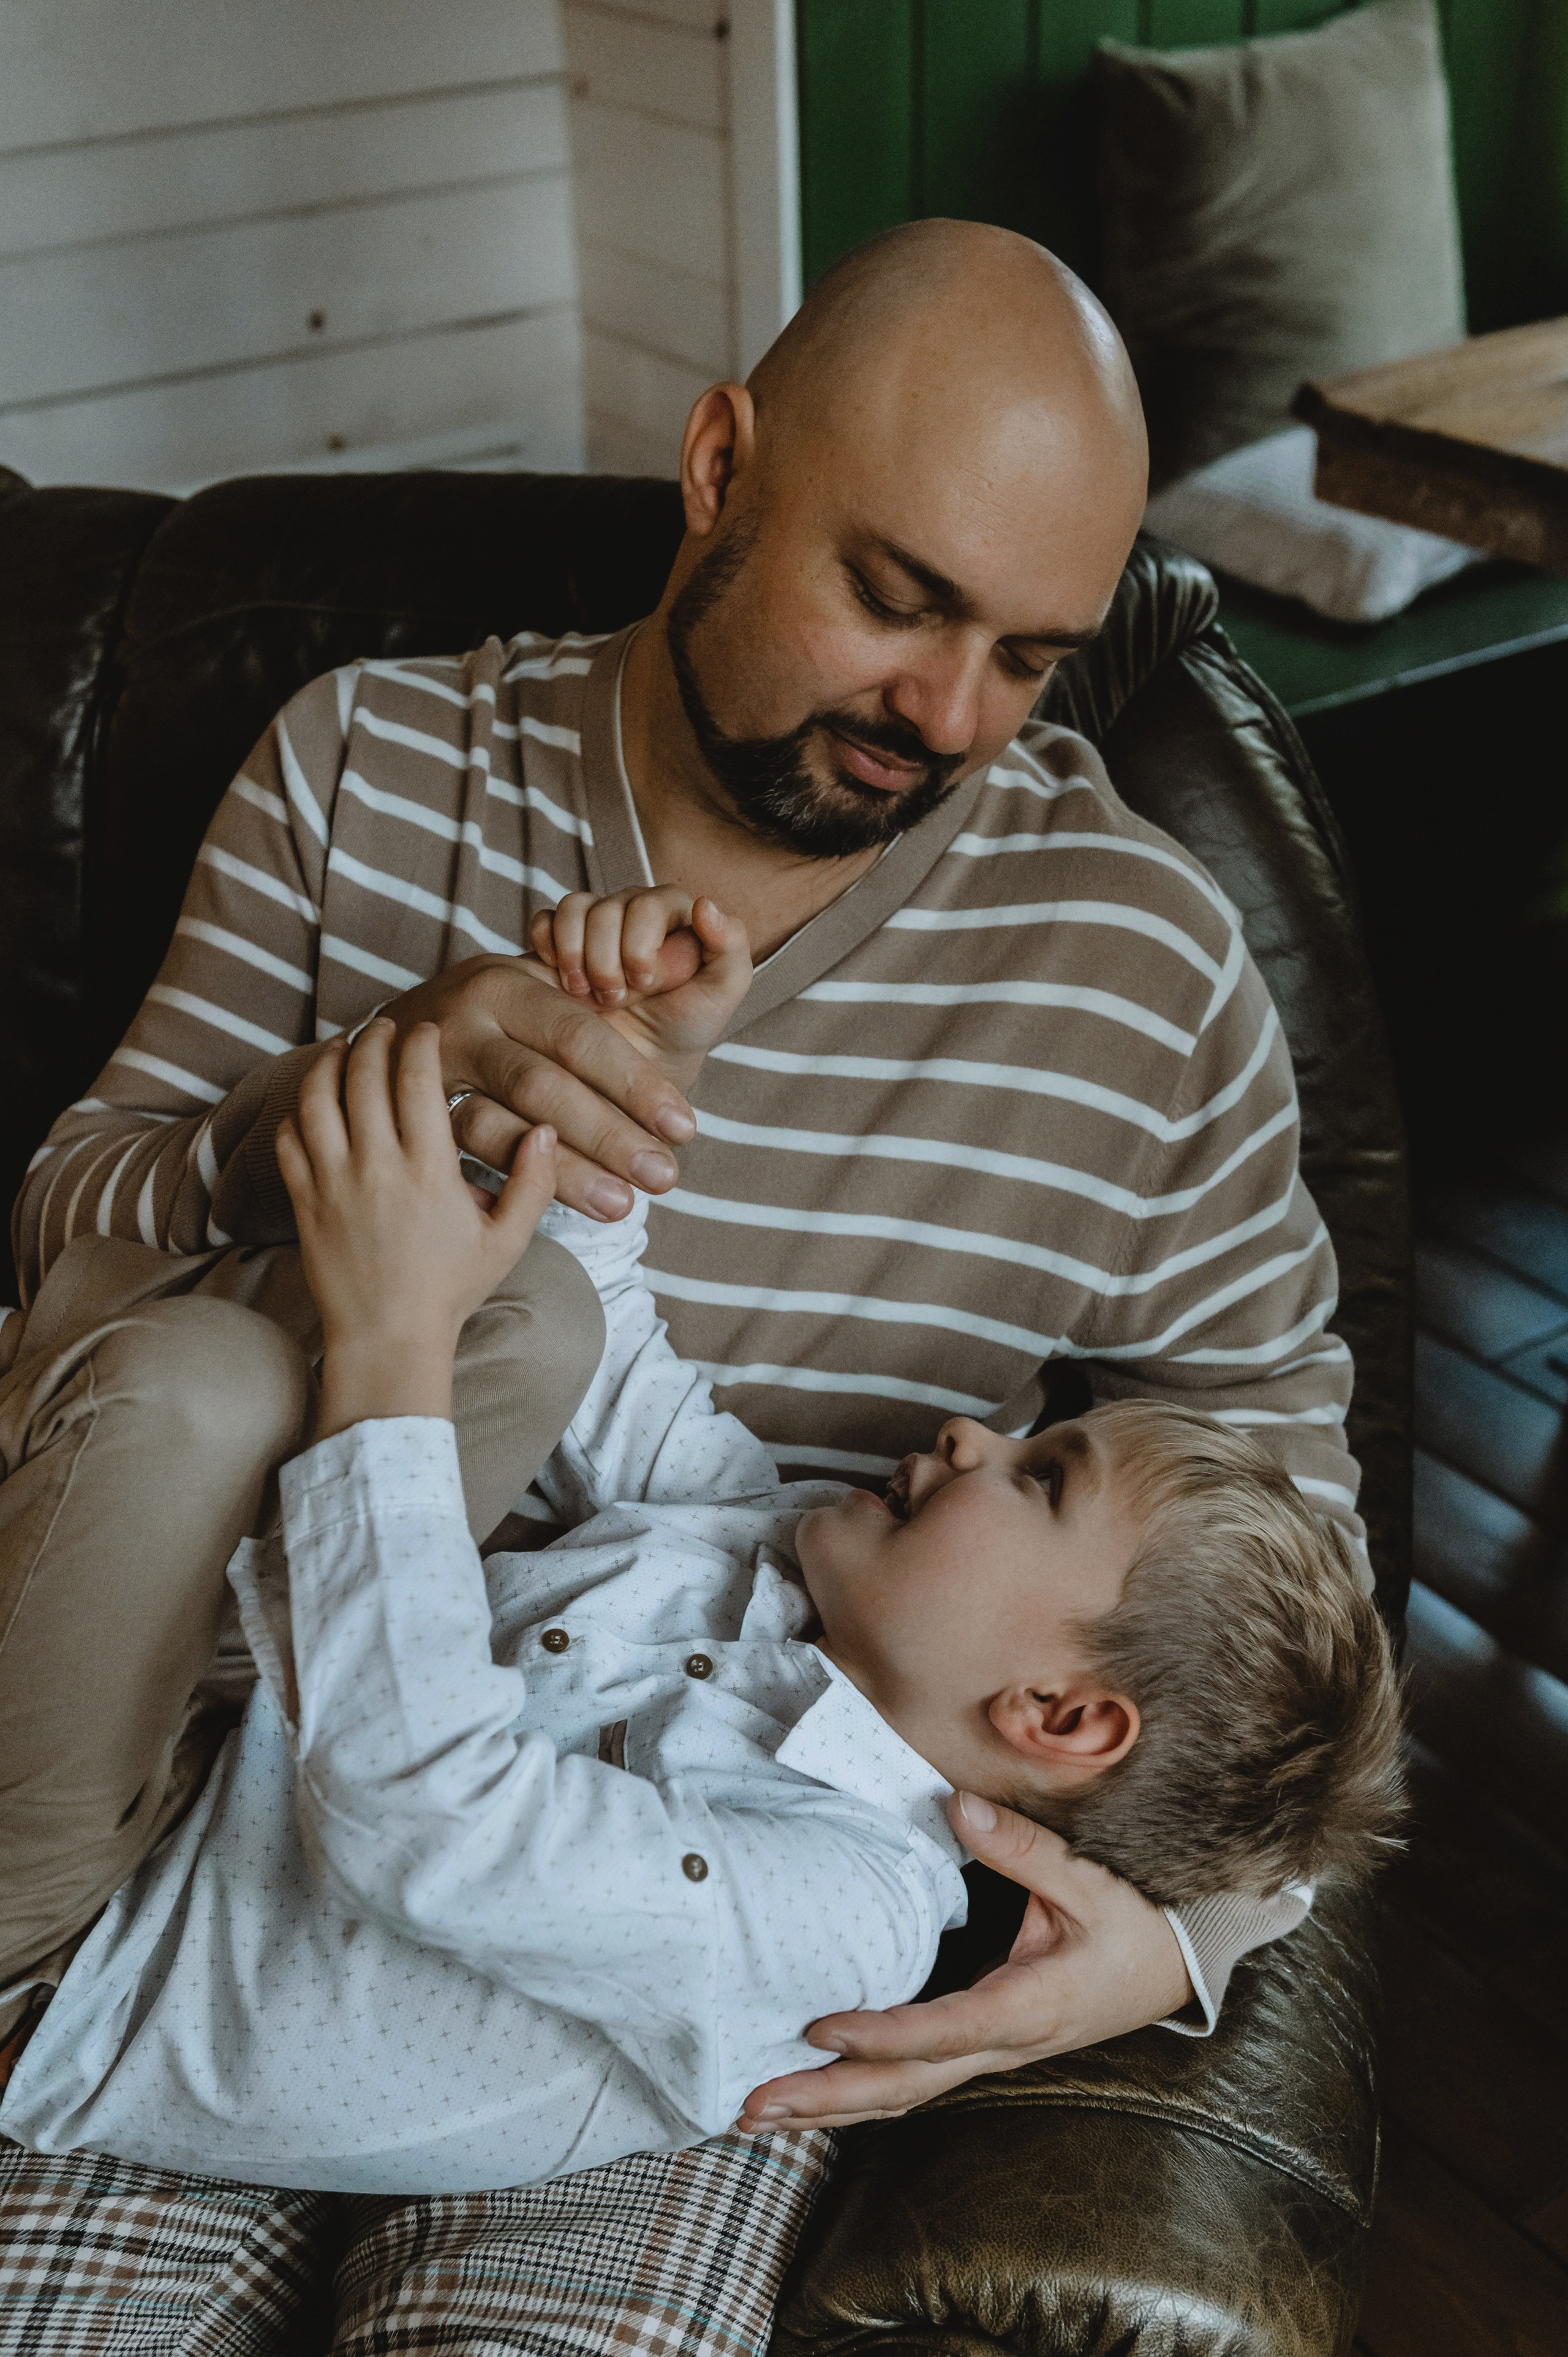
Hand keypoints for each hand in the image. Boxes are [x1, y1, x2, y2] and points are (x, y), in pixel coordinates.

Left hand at [276, 1020, 559, 1435]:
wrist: (387, 1340)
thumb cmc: (450, 1290)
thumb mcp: (507, 1240)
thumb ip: (532, 1182)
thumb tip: (546, 1129)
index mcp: (429, 1169)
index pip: (418, 1079)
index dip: (421, 1042)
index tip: (429, 1028)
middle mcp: (377, 1167)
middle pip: (364, 1075)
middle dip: (375, 1038)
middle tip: (385, 1024)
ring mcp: (333, 1183)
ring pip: (318, 1098)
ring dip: (331, 1064)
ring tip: (345, 1048)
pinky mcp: (304, 1202)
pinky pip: (290, 1140)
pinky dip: (299, 1112)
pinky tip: (315, 1104)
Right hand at [380, 955, 696, 1226]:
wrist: (428, 1026)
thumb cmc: (531, 1010)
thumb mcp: (577, 973)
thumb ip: (653, 956)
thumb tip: (715, 916)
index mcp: (509, 981)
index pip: (580, 1036)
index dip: (634, 1083)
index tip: (685, 1128)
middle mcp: (465, 1022)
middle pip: (541, 1085)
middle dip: (608, 1135)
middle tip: (664, 1177)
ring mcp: (432, 1071)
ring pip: (497, 1128)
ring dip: (565, 1172)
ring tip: (622, 1207)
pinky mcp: (416, 1115)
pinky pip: (466, 1160)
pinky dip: (510, 1186)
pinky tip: (550, 1216)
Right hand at [528, 888, 752, 1092]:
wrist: (639, 1064)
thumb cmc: (685, 1025)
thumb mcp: (721, 993)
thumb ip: (731, 947)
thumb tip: (705, 904)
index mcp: (673, 912)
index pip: (648, 905)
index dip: (640, 944)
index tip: (645, 984)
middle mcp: (633, 908)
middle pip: (607, 908)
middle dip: (606, 959)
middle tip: (615, 998)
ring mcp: (595, 922)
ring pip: (573, 907)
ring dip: (576, 955)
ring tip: (586, 995)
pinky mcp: (560, 939)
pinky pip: (544, 921)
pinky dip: (548, 948)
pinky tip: (563, 979)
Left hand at [735, 1792, 1192, 2130]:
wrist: (1178, 1966)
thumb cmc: (1138, 1924)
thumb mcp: (1091, 1881)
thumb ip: (1024, 1848)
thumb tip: (958, 1807)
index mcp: (1028, 2007)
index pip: (942, 2032)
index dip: (881, 2036)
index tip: (822, 2028)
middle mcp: (1003, 2044)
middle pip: (905, 2086)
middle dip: (828, 2100)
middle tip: (751, 2105)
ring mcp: (992, 2054)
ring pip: (903, 2094)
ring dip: (830, 2108)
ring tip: (757, 2112)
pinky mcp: (984, 2047)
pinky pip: (914, 2080)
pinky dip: (859, 2092)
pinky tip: (815, 2094)